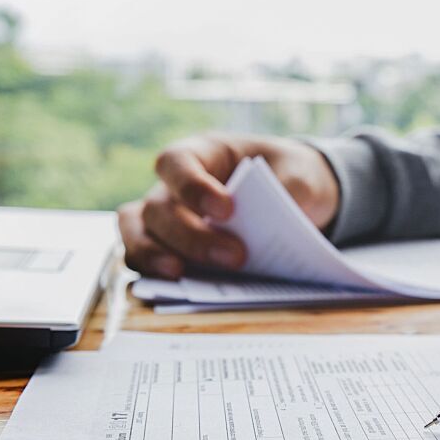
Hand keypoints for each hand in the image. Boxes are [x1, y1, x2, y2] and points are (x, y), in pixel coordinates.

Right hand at [118, 134, 338, 277]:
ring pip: (138, 233)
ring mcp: (168, 217)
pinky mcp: (171, 247)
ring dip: (156, 255)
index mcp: (205, 152)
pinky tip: (178, 287)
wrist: (295, 194)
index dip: (193, 187)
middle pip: (159, 207)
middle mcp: (175, 184)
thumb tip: (273, 224)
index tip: (227, 210)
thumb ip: (290, 193)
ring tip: (181, 275)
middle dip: (193, 236)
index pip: (177, 163)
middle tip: (235, 257)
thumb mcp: (302, 175)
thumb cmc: (290, 175)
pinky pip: (145, 258)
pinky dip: (154, 273)